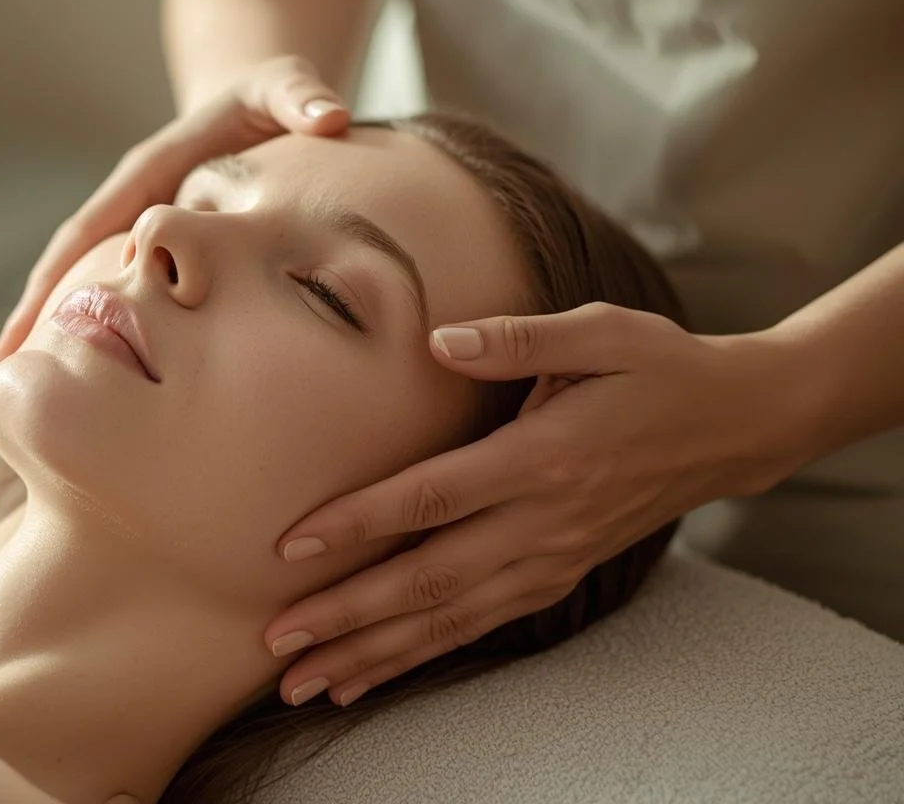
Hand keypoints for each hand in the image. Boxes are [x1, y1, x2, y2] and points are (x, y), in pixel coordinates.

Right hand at [0, 55, 350, 361]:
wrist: (260, 99)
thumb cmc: (270, 95)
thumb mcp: (284, 85)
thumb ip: (302, 96)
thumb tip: (329, 116)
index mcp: (148, 170)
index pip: (91, 226)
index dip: (62, 271)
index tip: (35, 317)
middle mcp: (131, 200)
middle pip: (71, 258)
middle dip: (37, 306)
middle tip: (6, 362)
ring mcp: (139, 223)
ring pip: (88, 276)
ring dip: (56, 320)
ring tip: (25, 374)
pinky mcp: (156, 242)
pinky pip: (120, 284)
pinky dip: (100, 321)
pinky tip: (91, 369)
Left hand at [263, 303, 815, 706]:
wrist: (739, 424)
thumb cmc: (659, 367)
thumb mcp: (603, 332)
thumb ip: (518, 338)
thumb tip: (440, 340)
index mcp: (543, 458)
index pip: (433, 496)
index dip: (360, 523)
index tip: (292, 547)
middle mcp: (544, 523)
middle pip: (429, 579)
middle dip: (348, 615)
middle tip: (276, 642)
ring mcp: (552, 558)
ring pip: (449, 619)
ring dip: (373, 654)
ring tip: (306, 683)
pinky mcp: (557, 575)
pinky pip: (478, 627)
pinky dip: (419, 656)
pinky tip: (369, 676)